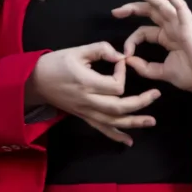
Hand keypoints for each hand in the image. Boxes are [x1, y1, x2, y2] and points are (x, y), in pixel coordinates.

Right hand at [27, 42, 160, 145]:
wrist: (35, 81)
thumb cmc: (55, 63)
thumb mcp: (77, 51)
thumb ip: (100, 50)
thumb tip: (120, 55)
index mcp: (87, 83)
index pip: (115, 86)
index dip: (123, 73)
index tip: (120, 61)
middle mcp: (88, 101)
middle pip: (119, 107)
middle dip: (140, 102)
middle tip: (156, 94)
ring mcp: (86, 111)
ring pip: (113, 121)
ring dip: (134, 122)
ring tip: (151, 121)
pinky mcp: (84, 116)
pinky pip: (101, 129)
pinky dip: (116, 136)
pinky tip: (129, 141)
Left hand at [112, 0, 191, 97]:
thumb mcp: (163, 72)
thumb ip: (145, 67)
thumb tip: (128, 60)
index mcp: (166, 38)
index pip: (143, 31)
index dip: (131, 40)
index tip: (124, 53)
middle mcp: (172, 28)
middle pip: (150, 12)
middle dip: (133, 8)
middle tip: (116, 10)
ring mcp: (181, 25)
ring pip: (162, 5)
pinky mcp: (189, 27)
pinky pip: (180, 8)